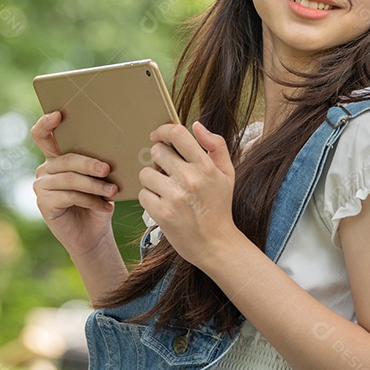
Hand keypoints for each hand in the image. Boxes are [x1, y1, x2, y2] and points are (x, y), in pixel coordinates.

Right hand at [31, 111, 118, 258]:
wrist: (93, 234)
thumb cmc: (97, 202)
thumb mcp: (99, 180)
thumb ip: (97, 164)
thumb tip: (112, 152)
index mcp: (56, 158)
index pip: (42, 135)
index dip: (46, 123)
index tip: (58, 115)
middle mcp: (45, 169)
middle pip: (65, 159)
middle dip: (88, 163)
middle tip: (107, 169)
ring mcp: (41, 186)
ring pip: (70, 179)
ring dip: (94, 185)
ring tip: (113, 191)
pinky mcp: (44, 203)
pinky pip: (69, 196)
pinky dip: (90, 200)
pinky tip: (105, 206)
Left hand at [138, 121, 238, 267]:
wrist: (216, 244)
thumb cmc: (219, 206)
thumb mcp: (227, 174)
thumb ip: (216, 146)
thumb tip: (197, 125)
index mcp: (206, 167)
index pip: (177, 134)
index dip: (163, 130)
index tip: (157, 136)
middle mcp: (190, 179)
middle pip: (157, 152)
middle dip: (158, 160)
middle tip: (167, 172)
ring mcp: (174, 196)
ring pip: (146, 173)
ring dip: (152, 180)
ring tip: (166, 191)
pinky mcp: (161, 213)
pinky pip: (142, 194)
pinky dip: (149, 198)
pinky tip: (162, 204)